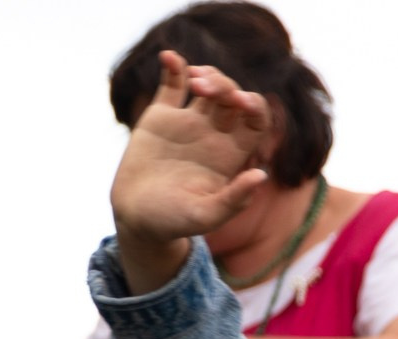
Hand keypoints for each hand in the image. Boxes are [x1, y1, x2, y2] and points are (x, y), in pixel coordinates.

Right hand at [110, 50, 269, 292]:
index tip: (240, 102)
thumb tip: (261, 176)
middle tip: (204, 91)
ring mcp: (188, 123)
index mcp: (230, 156)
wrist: (136, 218)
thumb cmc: (173, 222)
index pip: (255, 121)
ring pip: (208, 85)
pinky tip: (168, 56)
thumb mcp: (205, 217)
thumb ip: (234, 200)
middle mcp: (213, 135)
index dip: (254, 105)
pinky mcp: (161, 116)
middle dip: (225, 86)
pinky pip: (172, 82)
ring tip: (194, 82)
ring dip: (207, 75)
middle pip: (232, 97)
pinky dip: (173, 65)